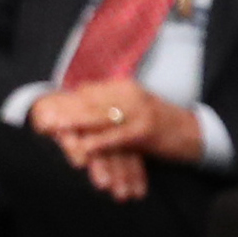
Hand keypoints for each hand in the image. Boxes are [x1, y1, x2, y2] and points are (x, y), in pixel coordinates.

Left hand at [31, 78, 200, 198]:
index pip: (88, 92)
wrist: (198, 134)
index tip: (42, 107)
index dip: (65, 101)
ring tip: (51, 129)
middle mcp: (130, 93)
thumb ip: (110, 111)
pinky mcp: (146, 129)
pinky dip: (96, 142)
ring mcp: (139, 110)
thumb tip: (82, 116)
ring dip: (72, 123)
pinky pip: (115, 136)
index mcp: (125, 88)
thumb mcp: (134, 112)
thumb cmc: (165, 127)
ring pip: (98, 116)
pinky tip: (80, 148)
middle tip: (39, 118)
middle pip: (88, 101)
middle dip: (62, 110)